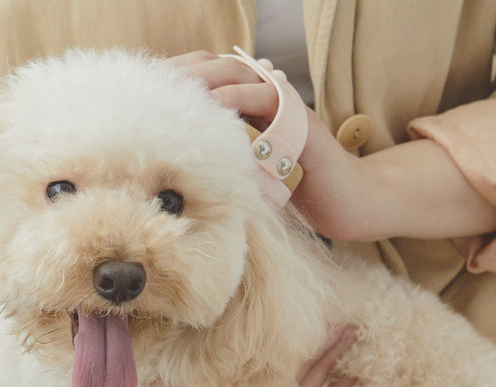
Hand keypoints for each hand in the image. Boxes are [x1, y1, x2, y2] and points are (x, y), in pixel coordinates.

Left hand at [169, 51, 495, 242]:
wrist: (351, 207)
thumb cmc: (302, 195)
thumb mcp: (250, 178)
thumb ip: (224, 164)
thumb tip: (176, 174)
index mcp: (253, 110)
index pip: (208, 83)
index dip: (177, 84)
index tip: (145, 96)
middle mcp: (269, 101)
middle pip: (216, 70)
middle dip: (181, 77)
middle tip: (147, 87)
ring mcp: (285, 108)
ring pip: (236, 76)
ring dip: (202, 81)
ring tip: (170, 90)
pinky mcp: (299, 122)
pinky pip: (264, 99)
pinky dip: (236, 99)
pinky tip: (212, 107)